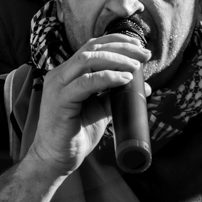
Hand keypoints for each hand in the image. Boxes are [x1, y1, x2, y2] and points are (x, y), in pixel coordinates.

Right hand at [29, 35, 148, 177]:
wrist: (56, 159)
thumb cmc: (76, 134)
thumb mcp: (100, 109)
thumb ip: (116, 95)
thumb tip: (144, 86)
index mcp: (67, 73)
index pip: (92, 46)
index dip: (117, 42)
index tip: (140, 48)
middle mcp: (60, 74)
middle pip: (91, 48)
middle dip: (121, 47)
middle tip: (144, 54)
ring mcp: (58, 86)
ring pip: (87, 60)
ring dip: (115, 59)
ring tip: (135, 66)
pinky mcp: (59, 100)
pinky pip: (85, 83)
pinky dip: (107, 78)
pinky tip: (123, 79)